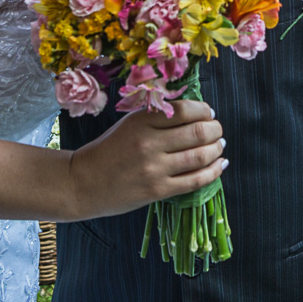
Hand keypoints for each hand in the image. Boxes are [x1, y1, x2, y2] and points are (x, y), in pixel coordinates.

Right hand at [69, 100, 225, 219]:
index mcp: (141, 121)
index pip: (185, 110)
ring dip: (217, 149)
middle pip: (198, 132)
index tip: (208, 113)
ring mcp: (154, 168)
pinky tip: (219, 166)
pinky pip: (195, 180)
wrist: (83, 182)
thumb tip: (196, 113)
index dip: (204, 111)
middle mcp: (149, 143)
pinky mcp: (157, 190)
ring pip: (200, 155)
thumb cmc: (108, 149)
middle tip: (217, 130)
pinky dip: (212, 172)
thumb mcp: (129, 124)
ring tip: (219, 146)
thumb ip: (158, 117)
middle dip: (215, 129)